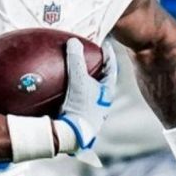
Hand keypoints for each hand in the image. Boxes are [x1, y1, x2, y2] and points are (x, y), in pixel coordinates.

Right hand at [55, 39, 116, 156]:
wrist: (71, 134)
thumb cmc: (80, 107)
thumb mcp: (78, 80)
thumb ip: (76, 60)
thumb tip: (73, 41)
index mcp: (107, 92)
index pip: (111, 68)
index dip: (109, 55)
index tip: (105, 45)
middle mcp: (101, 101)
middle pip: (102, 79)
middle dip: (97, 67)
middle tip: (90, 55)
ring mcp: (91, 109)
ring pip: (91, 89)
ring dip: (85, 79)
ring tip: (76, 69)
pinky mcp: (79, 114)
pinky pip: (79, 97)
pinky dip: (74, 89)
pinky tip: (63, 87)